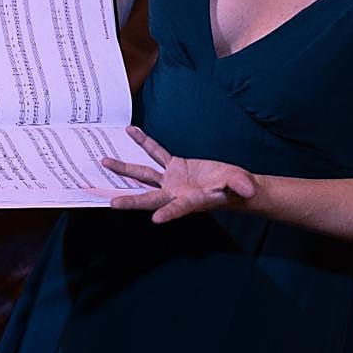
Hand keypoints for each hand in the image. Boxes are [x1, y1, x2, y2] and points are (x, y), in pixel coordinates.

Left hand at [103, 126, 256, 222]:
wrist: (233, 187)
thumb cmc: (237, 190)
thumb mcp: (240, 187)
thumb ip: (239, 187)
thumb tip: (248, 190)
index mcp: (191, 201)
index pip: (178, 208)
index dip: (169, 214)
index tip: (156, 220)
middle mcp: (175, 193)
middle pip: (149, 197)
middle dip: (131, 201)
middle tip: (112, 204)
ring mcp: (172, 180)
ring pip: (144, 174)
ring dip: (124, 168)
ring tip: (104, 161)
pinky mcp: (174, 166)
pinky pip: (156, 152)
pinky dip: (144, 142)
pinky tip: (132, 132)